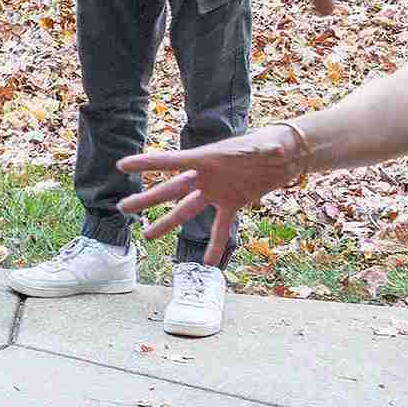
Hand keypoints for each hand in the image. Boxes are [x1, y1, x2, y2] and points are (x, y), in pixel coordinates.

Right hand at [120, 122, 308, 266]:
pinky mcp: (232, 204)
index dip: (146, 164)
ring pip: (186, 211)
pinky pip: (220, 227)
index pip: (170, 161)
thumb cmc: (272, 143)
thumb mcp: (267, 145)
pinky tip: (209, 263)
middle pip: (170, 190)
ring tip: (147, 236)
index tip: (122, 166)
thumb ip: (267, 150)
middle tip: (123, 208)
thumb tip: (279, 151)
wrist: (285, 156)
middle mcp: (206, 177)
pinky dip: (215, 244)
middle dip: (147, 200)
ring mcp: (216, 192)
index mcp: (206, 159)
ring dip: (167, 224)